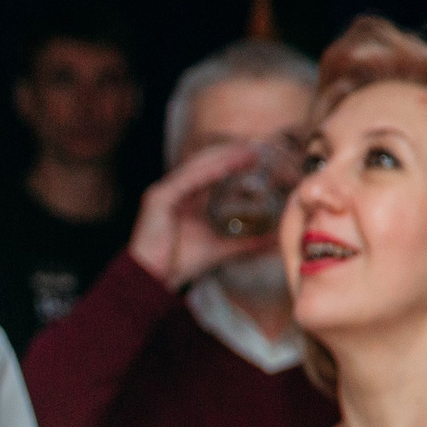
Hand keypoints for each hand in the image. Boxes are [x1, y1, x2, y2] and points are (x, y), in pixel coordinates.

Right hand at [127, 141, 278, 292]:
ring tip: (248, 152)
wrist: (151, 279)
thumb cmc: (178, 264)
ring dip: (223, 157)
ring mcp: (165, 191)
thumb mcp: (220, 248)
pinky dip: (207, 172)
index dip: (234, 161)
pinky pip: (186, 180)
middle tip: (258, 147)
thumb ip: (246, 243)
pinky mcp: (158, 198)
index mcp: (187, 197)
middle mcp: (175, 189)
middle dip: (231, 153)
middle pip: (206, 164)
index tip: (259, 156)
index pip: (213, 172)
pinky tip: (227, 166)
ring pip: (198, 166)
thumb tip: (275, 241)